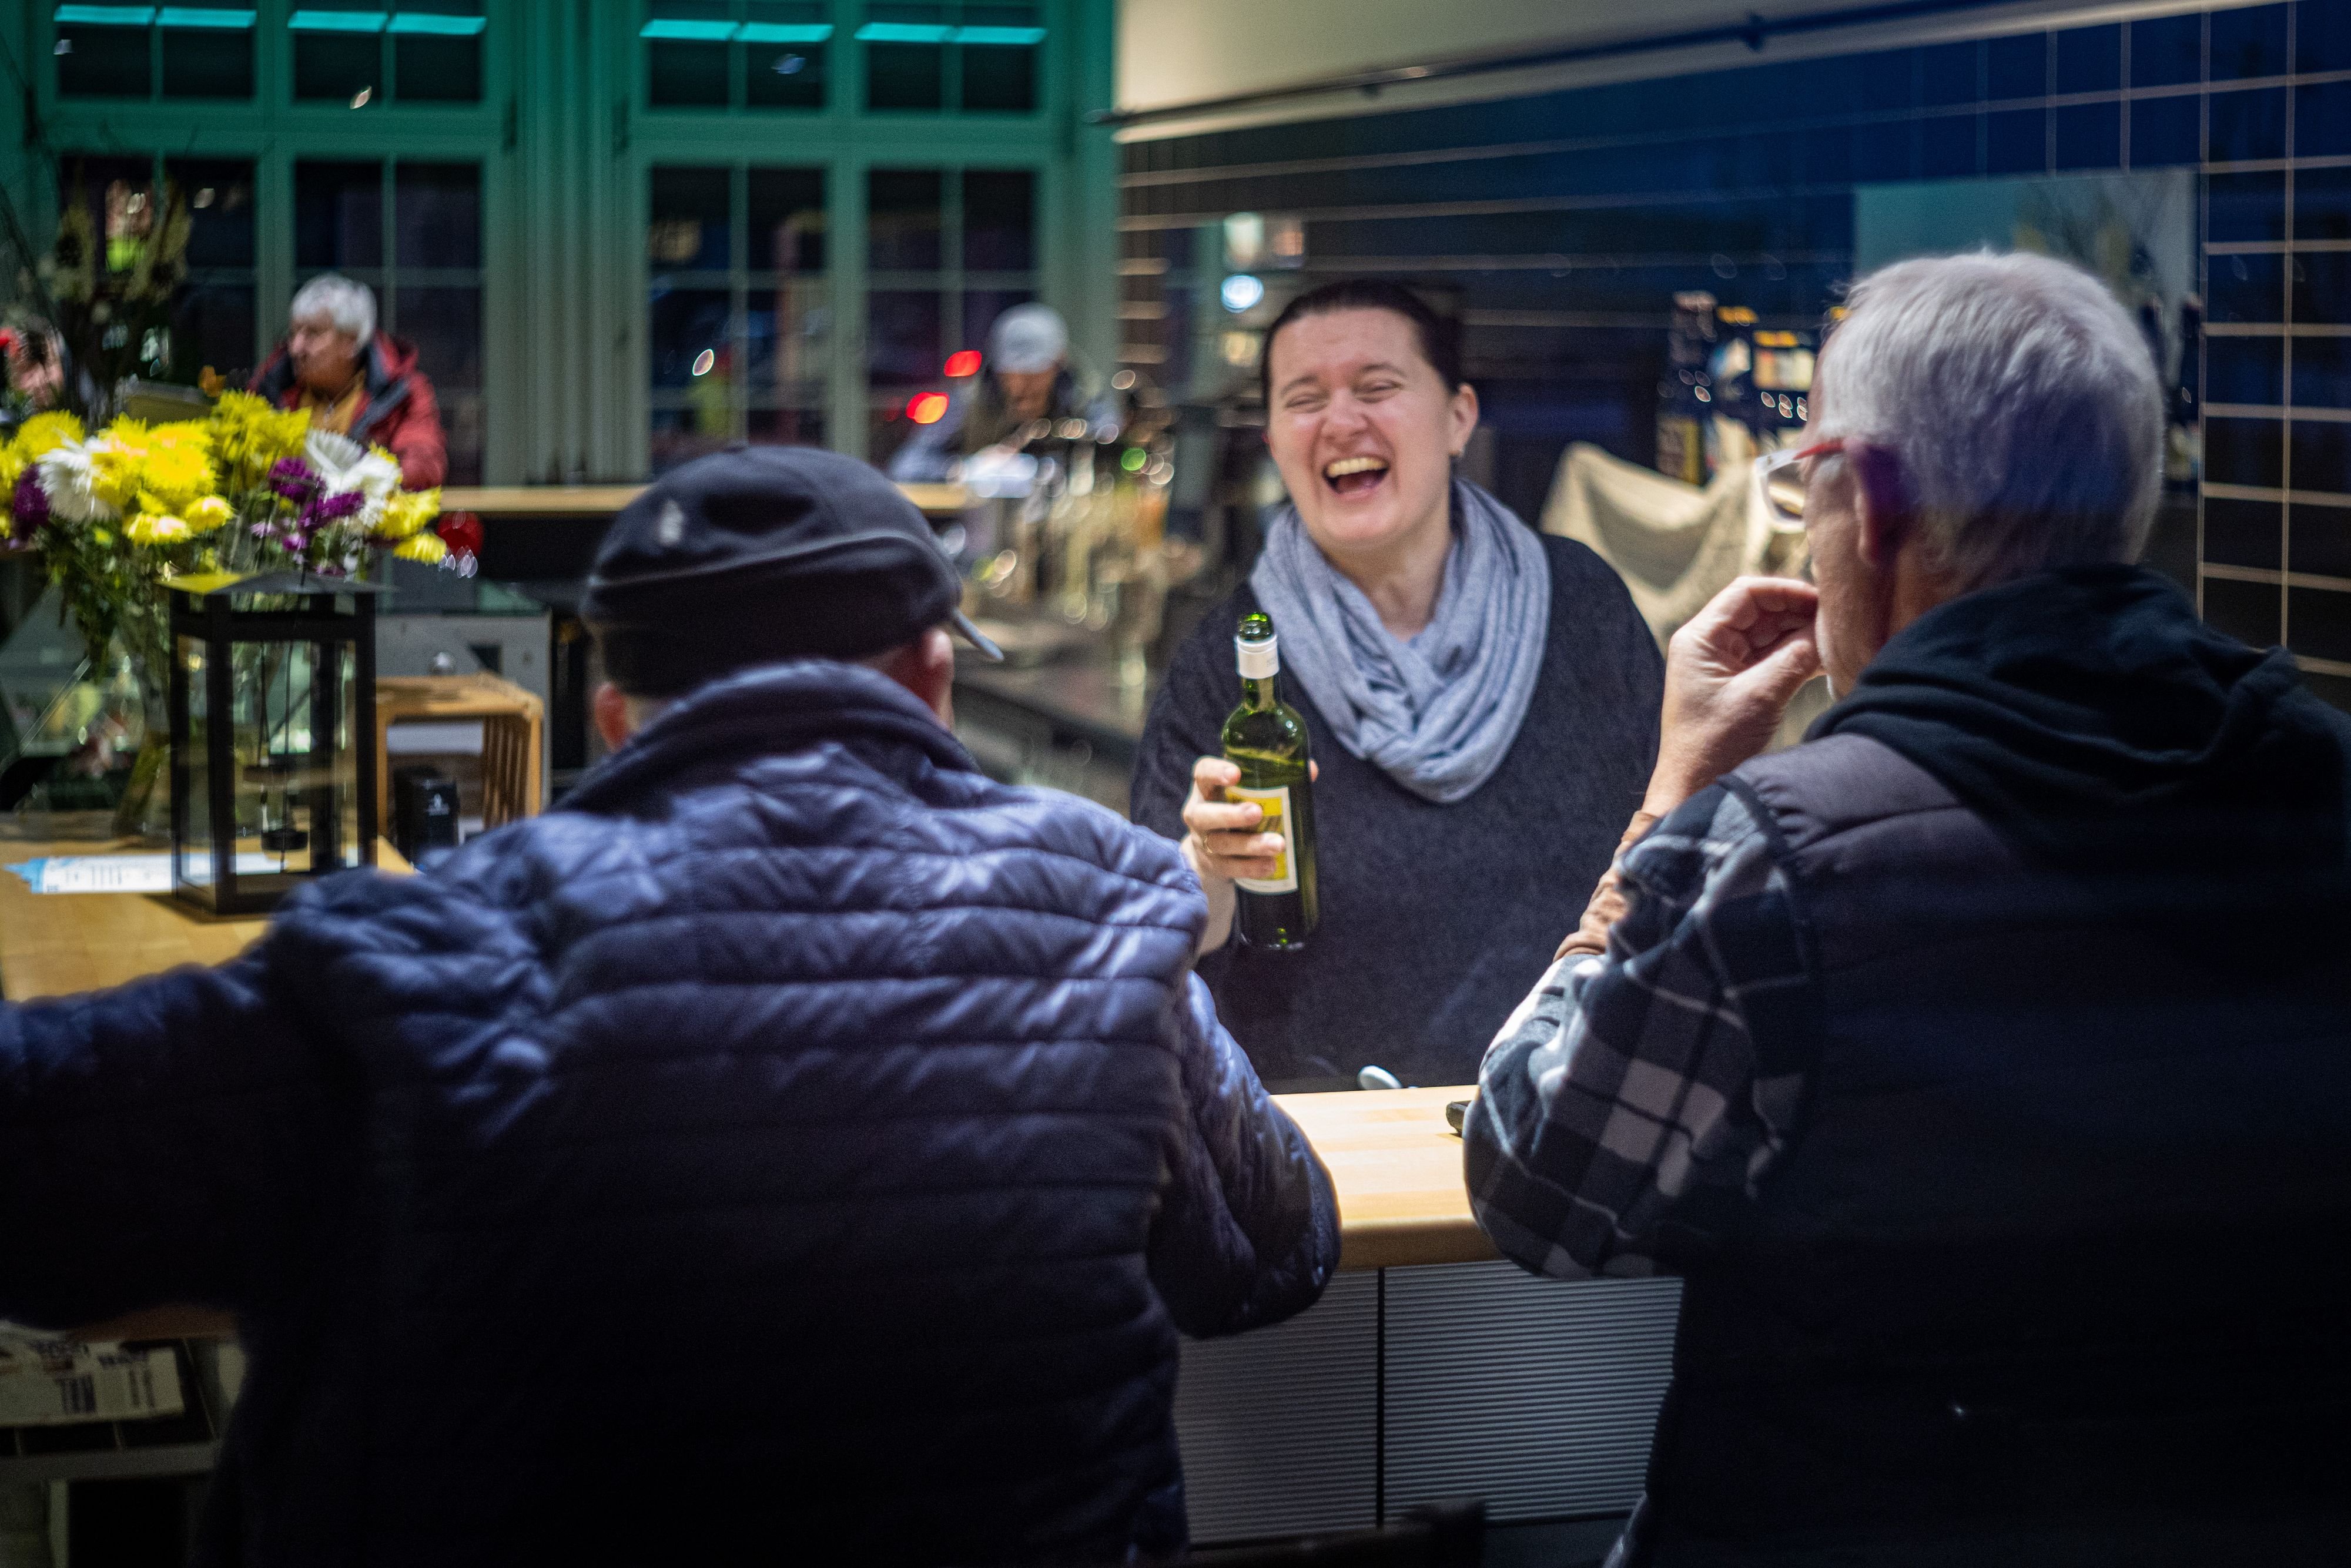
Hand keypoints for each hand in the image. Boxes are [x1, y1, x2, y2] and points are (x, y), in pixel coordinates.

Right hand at [1179, 755, 1316, 955]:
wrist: (1213, 851)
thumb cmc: (1237, 809)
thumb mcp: (1248, 792)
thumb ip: (1275, 779)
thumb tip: (1309, 770)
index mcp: (1206, 789)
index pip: (1202, 773)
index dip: (1216, 772)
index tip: (1236, 773)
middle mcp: (1198, 814)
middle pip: (1204, 815)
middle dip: (1231, 814)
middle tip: (1257, 812)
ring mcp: (1203, 842)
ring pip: (1221, 844)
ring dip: (1250, 845)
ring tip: (1278, 844)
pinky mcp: (1213, 866)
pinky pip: (1230, 868)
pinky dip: (1251, 867)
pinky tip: (1270, 865)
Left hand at [1643, 576, 1821, 816]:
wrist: (1694, 789)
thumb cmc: (1714, 744)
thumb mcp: (1760, 695)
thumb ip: (1796, 657)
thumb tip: (1830, 629)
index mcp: (1700, 638)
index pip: (1747, 593)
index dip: (1787, 591)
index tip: (1823, 600)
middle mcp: (1710, 645)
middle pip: (1762, 610)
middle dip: (1800, 613)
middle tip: (1839, 621)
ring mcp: (1725, 664)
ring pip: (1771, 634)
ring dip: (1803, 635)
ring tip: (1837, 640)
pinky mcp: (1740, 685)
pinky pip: (1773, 658)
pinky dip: (1798, 656)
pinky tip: (1826, 659)